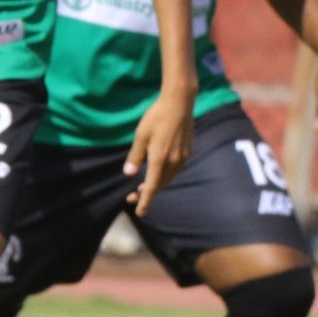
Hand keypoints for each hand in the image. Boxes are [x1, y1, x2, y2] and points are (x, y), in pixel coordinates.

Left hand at [124, 82, 195, 213]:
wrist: (179, 104)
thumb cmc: (156, 117)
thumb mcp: (140, 135)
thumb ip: (135, 156)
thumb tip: (129, 173)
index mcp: (159, 159)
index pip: (151, 187)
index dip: (145, 201)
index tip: (139, 212)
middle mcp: (173, 162)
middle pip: (160, 185)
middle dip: (148, 193)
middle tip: (133, 196)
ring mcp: (182, 157)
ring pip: (169, 178)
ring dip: (157, 184)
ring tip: (144, 184)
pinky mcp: (187, 152)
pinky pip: (176, 169)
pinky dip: (165, 175)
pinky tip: (159, 169)